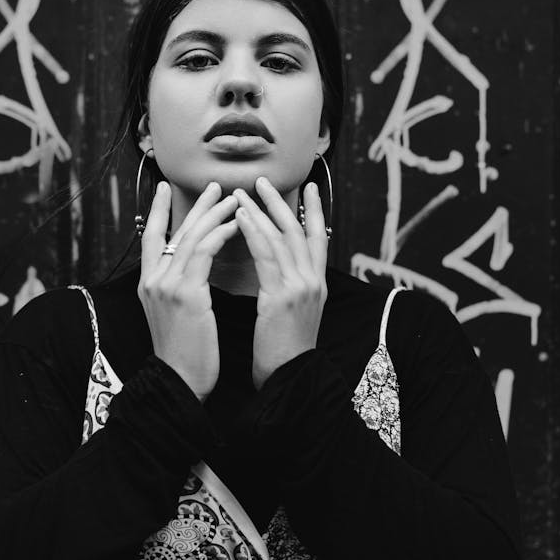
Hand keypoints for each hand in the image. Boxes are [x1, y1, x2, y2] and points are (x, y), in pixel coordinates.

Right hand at [138, 181, 238, 400]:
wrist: (179, 381)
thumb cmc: (185, 354)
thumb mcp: (174, 315)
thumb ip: (179, 289)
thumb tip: (192, 272)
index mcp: (148, 284)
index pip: (149, 237)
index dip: (157, 211)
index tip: (164, 189)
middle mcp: (153, 280)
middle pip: (174, 231)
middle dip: (196, 206)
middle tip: (215, 186)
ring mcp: (167, 285)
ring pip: (191, 236)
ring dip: (214, 214)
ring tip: (234, 199)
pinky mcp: (186, 293)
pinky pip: (204, 252)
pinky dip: (221, 234)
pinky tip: (237, 225)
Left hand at [234, 177, 327, 388]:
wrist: (289, 378)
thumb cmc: (284, 351)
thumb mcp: (294, 314)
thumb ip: (290, 289)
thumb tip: (279, 271)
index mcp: (317, 284)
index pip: (318, 239)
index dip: (314, 211)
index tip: (309, 188)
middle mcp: (313, 281)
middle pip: (299, 230)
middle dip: (282, 202)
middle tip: (263, 181)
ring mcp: (300, 287)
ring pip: (282, 238)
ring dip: (262, 211)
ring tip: (244, 192)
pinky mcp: (283, 296)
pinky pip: (267, 256)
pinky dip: (255, 232)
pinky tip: (241, 217)